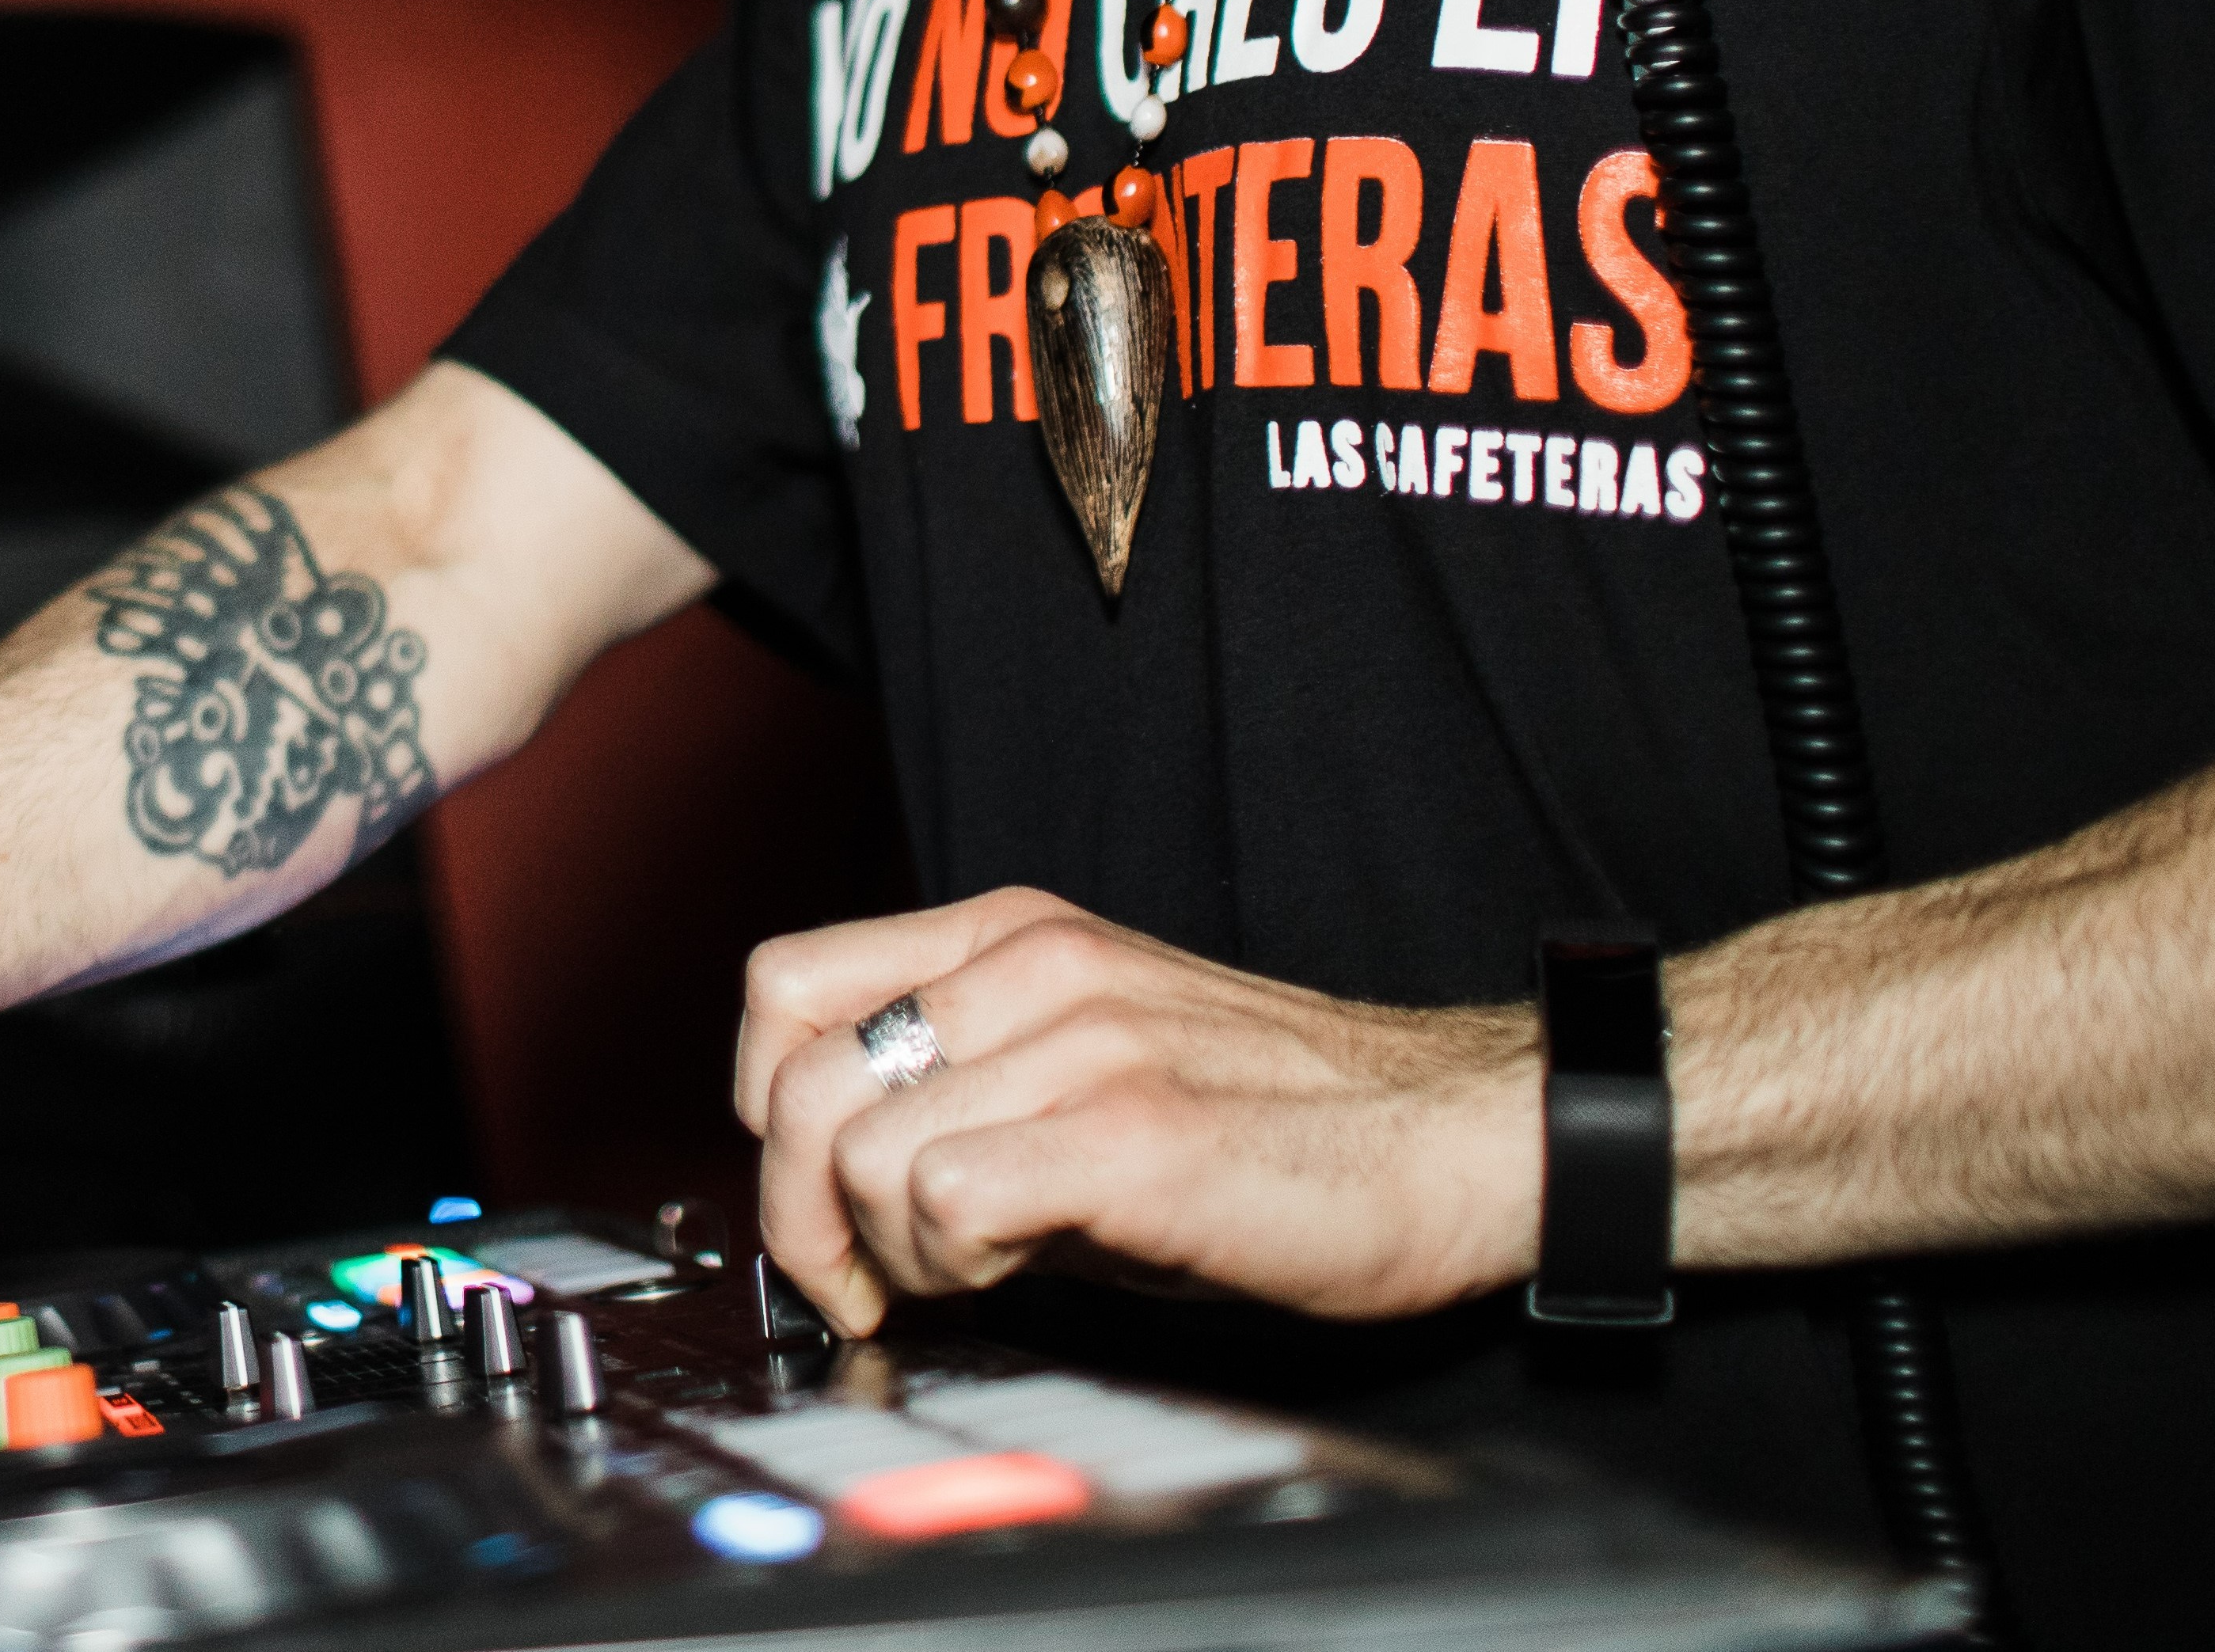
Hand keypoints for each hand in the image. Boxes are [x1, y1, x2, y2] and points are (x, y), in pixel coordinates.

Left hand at [737, 888, 1534, 1336]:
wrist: (1448, 1138)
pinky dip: (956, 1264)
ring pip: (861, 1149)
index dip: (766, 1106)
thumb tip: (843, 1180)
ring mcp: (1083, 1042)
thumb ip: (971, 1084)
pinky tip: (1026, 1272)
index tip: (813, 1189)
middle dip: (801, 1214)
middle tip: (863, 1279)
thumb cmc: (1280, 1119)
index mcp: (1012, 936)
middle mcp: (1033, 967)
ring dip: (893, 1248)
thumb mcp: (1093, 1061)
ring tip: (979, 1269)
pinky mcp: (1132, 1135)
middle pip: (798, 1082)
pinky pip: (947, 1196)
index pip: (785, 985)